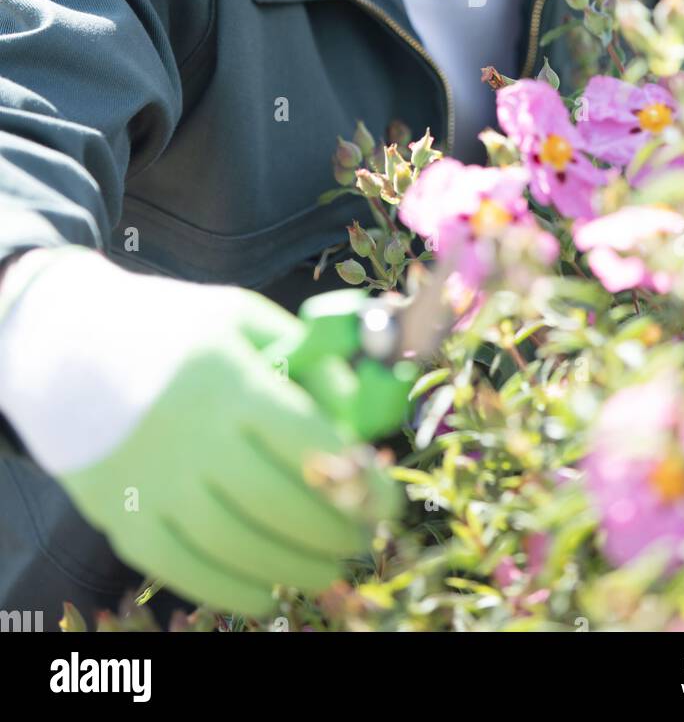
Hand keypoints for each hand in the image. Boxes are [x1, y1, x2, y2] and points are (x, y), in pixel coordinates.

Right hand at [0, 251, 406, 617]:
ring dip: (296, 567)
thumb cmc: (173, 331)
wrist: (66, 348)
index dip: (361, 481)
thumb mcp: (244, 320)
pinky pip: (186, 572)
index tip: (389, 500)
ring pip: (238, 546)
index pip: (311, 442)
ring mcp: (152, 482)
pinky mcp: (121, 519)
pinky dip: (234, 590)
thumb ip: (308, 361)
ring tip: (330, 567)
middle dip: (335, 531)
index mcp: (227, 377)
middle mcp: (189, 433)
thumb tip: (366, 415)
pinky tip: (269, 589)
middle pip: (280, 503)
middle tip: (364, 539)